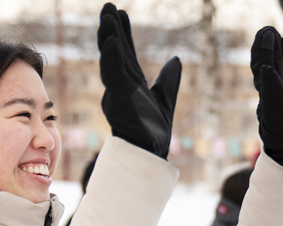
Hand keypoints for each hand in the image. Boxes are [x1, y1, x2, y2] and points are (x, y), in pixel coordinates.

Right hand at [97, 3, 179, 158]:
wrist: (152, 154)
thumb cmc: (153, 132)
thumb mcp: (165, 100)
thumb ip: (168, 80)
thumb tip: (175, 60)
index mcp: (130, 84)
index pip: (125, 54)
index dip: (123, 34)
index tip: (121, 13)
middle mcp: (121, 85)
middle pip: (114, 52)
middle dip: (110, 30)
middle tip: (107, 6)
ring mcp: (118, 93)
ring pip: (110, 61)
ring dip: (108, 38)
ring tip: (107, 17)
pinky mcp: (119, 101)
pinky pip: (113, 77)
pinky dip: (112, 59)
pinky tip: (112, 42)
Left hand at [250, 27, 282, 175]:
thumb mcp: (274, 111)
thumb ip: (271, 88)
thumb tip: (265, 66)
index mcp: (270, 91)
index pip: (265, 63)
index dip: (265, 48)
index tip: (267, 33)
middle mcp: (279, 93)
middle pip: (274, 64)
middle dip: (272, 47)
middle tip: (271, 30)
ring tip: (282, 41)